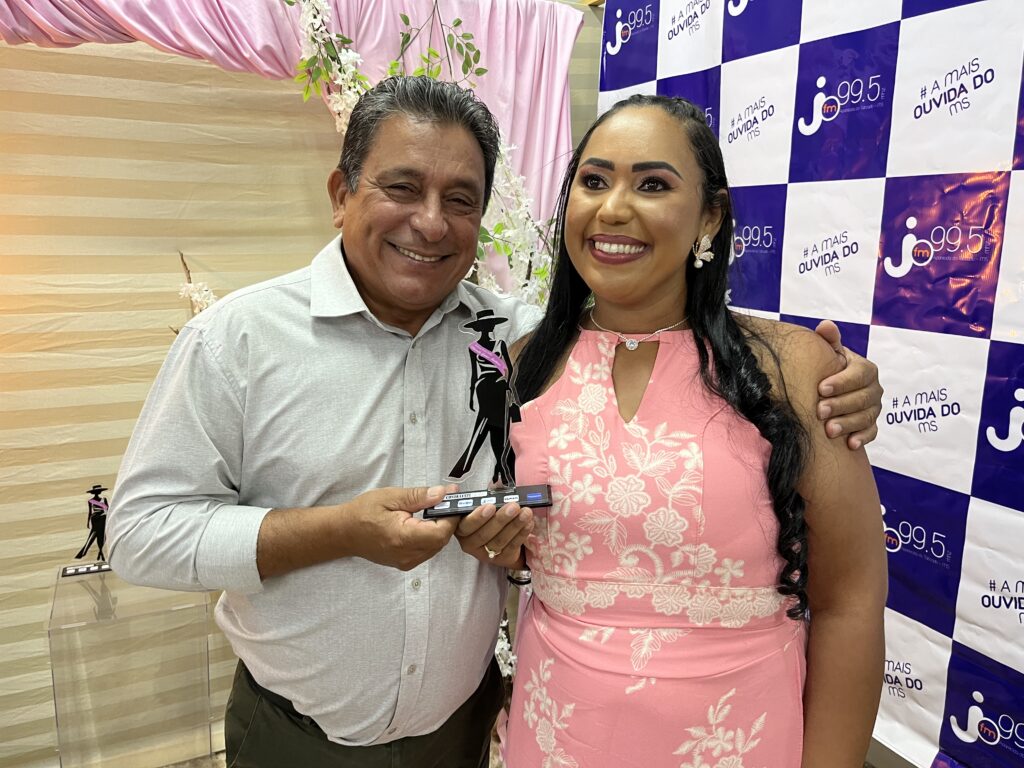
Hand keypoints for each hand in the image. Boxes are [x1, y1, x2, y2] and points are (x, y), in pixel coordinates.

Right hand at [345, 484, 459, 570]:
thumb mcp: (391, 497)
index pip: (440, 533)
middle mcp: (406, 554)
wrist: (344, 532)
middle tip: (444, 502)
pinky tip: (424, 523)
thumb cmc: (363, 512)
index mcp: (402, 537)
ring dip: (440, 529)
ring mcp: (406, 561)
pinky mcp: (405, 563)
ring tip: (434, 511)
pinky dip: (431, 537)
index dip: (451, 517)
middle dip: (447, 521)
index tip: (451, 501)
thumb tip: (443, 494)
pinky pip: (427, 551)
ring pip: (437, 547)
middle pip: (441, 540)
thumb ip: (419, 496)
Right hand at [455, 502, 533, 568]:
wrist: (500, 532)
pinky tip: (529, 523)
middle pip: (484, 534)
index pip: (466, 525)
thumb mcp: (482, 503)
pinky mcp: (501, 559)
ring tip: (526, 513)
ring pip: (499, 541)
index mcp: (461, 528)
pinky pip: (512, 547)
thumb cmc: (488, 514)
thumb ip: (480, 497)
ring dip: (514, 525)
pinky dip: (522, 534)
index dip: (477, 517)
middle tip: (514, 507)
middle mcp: (470, 543)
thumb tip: (470, 487)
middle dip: (501, 519)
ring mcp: (485, 553)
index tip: (490, 506)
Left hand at [814, 320, 882, 449]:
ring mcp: (874, 408)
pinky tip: (849, 444)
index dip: (842, 382)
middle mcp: (873, 389)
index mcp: (865, 369)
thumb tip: (825, 326)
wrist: (832, 390)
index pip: (859, 374)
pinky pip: (872, 433)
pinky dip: (862, 438)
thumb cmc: (829, 369)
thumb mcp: (830, 354)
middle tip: (820, 411)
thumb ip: (830, 341)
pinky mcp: (871, 425)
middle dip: (841, 405)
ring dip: (848, 424)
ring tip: (828, 430)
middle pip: (863, 398)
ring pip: (866, 417)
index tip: (821, 388)